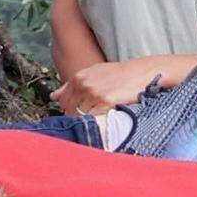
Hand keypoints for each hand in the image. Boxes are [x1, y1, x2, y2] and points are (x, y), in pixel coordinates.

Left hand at [57, 53, 180, 111]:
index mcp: (78, 77)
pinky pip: (93, 118)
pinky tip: (103, 120)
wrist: (141, 74)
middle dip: (76, 118)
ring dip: (87, 122)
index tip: (77, 116)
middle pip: (70, 110)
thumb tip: (54, 96)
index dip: (69, 111)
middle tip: (89, 121)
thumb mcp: (93, 74)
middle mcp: (83, 84)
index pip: (62, 102)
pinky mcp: (105, 102)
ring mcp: (93, 93)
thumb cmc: (119, 75)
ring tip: (98, 121)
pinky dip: (96, 122)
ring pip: (80, 116)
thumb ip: (72, 86)